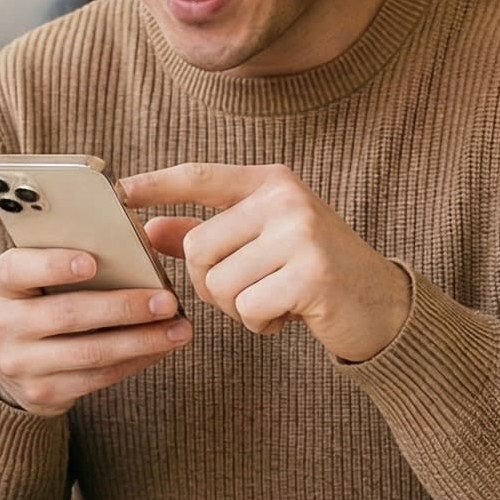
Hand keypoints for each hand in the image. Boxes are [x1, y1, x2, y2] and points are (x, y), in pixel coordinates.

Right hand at [0, 247, 189, 415]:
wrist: (10, 362)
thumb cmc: (40, 301)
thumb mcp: (37, 276)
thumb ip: (71, 259)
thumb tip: (135, 249)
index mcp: (2, 283)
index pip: (19, 269)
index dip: (53, 265)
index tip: (91, 261)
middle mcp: (2, 325)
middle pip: (68, 314)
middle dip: (123, 308)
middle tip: (166, 301)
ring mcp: (20, 363)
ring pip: (90, 352)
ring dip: (141, 340)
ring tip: (179, 329)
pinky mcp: (44, 392)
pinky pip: (98, 378)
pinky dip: (136, 360)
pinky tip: (160, 347)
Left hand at [124, 163, 411, 363]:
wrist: (382, 306)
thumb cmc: (312, 273)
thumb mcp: (260, 244)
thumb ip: (207, 233)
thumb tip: (149, 229)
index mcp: (271, 182)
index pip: (200, 176)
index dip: (156, 184)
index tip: (118, 191)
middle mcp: (285, 198)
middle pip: (198, 247)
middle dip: (212, 283)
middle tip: (251, 290)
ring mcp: (301, 233)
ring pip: (220, 283)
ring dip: (238, 307)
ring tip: (275, 299)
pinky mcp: (311, 273)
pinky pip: (247, 308)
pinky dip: (260, 323)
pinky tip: (289, 315)